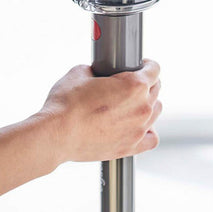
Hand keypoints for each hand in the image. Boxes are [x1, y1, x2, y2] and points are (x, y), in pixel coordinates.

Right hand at [38, 59, 161, 165]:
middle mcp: (142, 107)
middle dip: (146, 83)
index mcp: (134, 85)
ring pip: (156, 111)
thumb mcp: (80, 72)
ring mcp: (138, 128)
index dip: (146, 64)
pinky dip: (148, 130)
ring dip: (148, 104)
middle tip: (131, 83)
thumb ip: (97, 69)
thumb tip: (96, 72)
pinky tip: (138, 126)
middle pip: (156, 89)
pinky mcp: (130, 147)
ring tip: (133, 103)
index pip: (154, 69)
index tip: (141, 65)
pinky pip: (151, 138)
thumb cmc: (66, 103)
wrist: (56, 134)